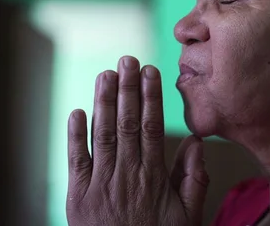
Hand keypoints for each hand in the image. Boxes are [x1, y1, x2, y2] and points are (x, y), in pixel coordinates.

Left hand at [66, 56, 208, 225]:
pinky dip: (75, 134)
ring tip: (105, 74)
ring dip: (103, 101)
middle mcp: (126, 173)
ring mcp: (100, 183)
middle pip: (127, 122)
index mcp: (153, 176)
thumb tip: (195, 142)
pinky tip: (77, 111)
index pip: (151, 126)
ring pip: (102, 134)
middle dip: (127, 88)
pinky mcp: (78, 195)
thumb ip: (194, 179)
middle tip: (127, 60)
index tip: (151, 72)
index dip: (150, 97)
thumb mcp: (189, 216)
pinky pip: (76, 160)